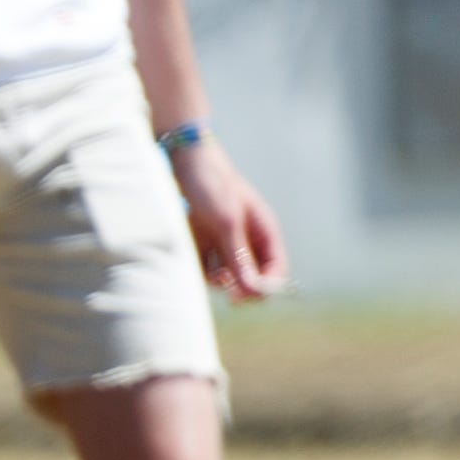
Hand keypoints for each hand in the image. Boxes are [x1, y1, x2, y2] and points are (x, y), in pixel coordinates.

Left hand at [169, 136, 286, 300]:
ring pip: (230, 277)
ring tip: (214, 275)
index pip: (276, 270)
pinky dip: (204, 272)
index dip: (266, 287)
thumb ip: (238, 256)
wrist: (182, 162)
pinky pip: (208, 269)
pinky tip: (199, 264)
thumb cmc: (211, 186)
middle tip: (230, 295)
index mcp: (264, 232)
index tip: (246, 296)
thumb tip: (252, 289)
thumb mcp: (226, 222)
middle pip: (254, 278)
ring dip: (222, 282)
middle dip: (244, 288)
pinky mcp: (204, 244)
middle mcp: (248, 240)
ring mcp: (226, 242)